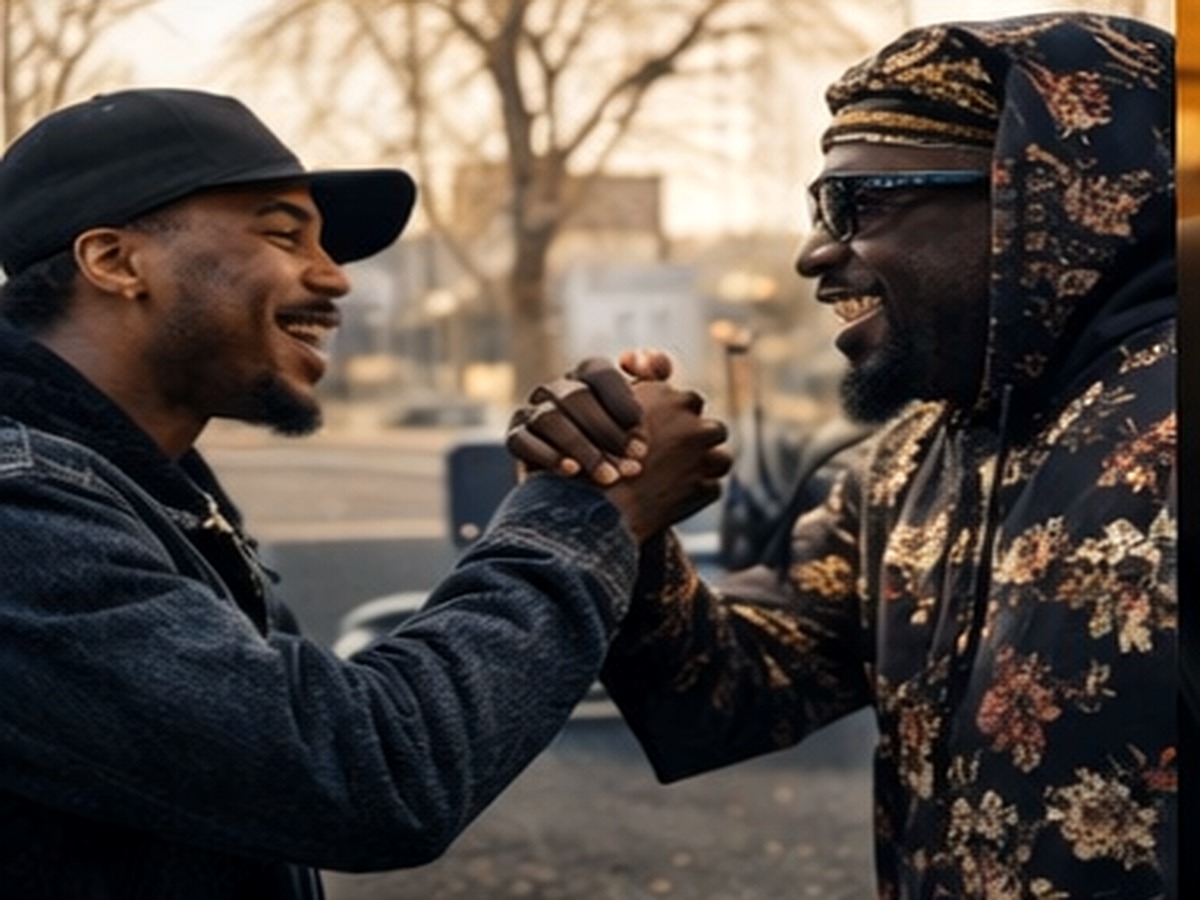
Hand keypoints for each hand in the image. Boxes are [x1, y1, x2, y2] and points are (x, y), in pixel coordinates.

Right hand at [507, 352, 672, 484]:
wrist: (590, 495)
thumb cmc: (622, 449)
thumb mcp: (644, 416)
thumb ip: (654, 380)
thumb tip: (646, 359)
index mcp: (587, 376)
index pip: (599, 372)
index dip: (621, 401)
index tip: (642, 435)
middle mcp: (557, 389)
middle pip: (576, 398)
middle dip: (607, 433)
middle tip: (634, 464)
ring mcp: (532, 412)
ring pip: (551, 419)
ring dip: (584, 449)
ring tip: (610, 477)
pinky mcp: (516, 437)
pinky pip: (523, 441)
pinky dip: (548, 456)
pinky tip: (572, 472)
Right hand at [602, 379, 730, 542]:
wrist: (590, 506)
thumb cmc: (591, 452)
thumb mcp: (609, 405)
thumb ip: (638, 380)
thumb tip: (644, 358)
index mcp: (667, 397)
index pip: (690, 402)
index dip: (680, 417)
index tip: (665, 434)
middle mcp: (690, 422)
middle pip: (712, 429)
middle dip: (698, 442)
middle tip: (672, 458)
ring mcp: (701, 456)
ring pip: (720, 458)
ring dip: (704, 467)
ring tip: (677, 480)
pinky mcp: (704, 489)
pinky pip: (710, 489)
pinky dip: (696, 494)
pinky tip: (673, 499)